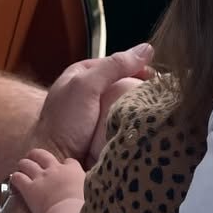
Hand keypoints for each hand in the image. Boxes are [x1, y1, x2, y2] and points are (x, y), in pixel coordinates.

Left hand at [10, 149, 85, 212]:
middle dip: (37, 154)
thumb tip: (89, 186)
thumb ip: (85, 184)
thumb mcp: (89, 189)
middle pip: (44, 155)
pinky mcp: (30, 189)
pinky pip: (19, 178)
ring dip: (24, 163)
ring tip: (21, 164)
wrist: (68, 210)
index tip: (64, 167)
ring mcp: (41, 178)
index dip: (66, 164)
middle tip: (34, 155)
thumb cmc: (81, 203)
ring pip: (28, 164)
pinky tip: (14, 177)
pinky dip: (16, 177)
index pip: (69, 162)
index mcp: (72, 170)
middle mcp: (55, 170)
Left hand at [32, 43, 153, 161]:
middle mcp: (88, 91)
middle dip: (139, 88)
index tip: (155, 77)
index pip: (116, 62)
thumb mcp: (87, 86)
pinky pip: (123, 124)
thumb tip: (147, 49)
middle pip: (121, 83)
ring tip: (157, 111)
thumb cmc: (64, 123)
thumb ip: (114, 66)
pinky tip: (145, 127)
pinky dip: (133, 124)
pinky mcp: (101, 134)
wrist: (53, 163)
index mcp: (82, 73)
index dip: (137, 67)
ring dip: (138, 107)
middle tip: (159, 95)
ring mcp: (95, 114)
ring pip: (124, 104)